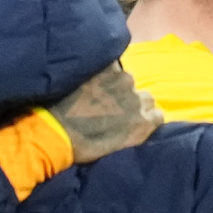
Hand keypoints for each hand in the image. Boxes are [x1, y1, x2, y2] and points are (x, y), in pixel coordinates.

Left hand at [47, 63, 162, 163]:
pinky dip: (106, 70)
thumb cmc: (86, 147)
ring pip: (128, 80)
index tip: (131, 120)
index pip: (157, 114)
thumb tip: (143, 123)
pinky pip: (112, 65)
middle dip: (132, 101)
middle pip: (145, 97)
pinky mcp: (106, 68)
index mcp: (144, 122)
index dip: (144, 116)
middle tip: (113, 107)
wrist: (56, 131)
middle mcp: (139, 98)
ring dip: (118, 86)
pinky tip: (93, 78)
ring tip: (99, 93)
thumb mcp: (121, 147)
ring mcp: (123, 80)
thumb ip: (137, 132)